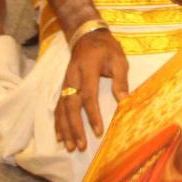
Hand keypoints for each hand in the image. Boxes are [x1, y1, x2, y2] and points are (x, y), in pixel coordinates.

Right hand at [55, 27, 128, 152]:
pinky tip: (60, 136)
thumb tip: (124, 101)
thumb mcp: (119, 59)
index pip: (88, 95)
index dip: (93, 115)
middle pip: (71, 105)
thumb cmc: (106, 49)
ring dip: (65, 129)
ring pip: (61, 108)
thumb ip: (120, 80)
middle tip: (81, 145)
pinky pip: (57, 107)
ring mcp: (65, 82)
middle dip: (75, 127)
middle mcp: (72, 77)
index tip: (98, 131)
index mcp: (87, 69)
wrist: (86, 35)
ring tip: (70, 146)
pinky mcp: (62, 86)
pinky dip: (58, 122)